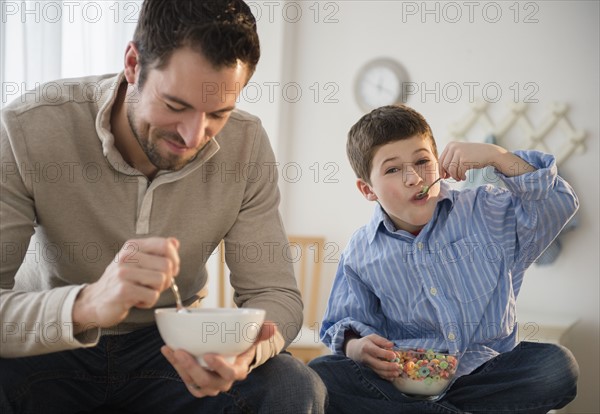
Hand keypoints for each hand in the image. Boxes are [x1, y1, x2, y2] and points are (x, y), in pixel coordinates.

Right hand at [72, 237, 179, 332]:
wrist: (95, 301)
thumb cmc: (121, 282)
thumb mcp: (137, 262)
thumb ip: (156, 252)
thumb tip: (175, 242)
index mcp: (132, 246)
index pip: (165, 245)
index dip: (175, 259)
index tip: (171, 270)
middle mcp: (126, 256)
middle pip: (167, 265)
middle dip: (166, 279)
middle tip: (153, 285)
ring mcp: (123, 273)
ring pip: (161, 280)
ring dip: (156, 291)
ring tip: (143, 291)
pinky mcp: (123, 290)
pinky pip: (152, 296)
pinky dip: (148, 302)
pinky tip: (136, 300)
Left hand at [161, 321, 276, 396]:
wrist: (231, 356)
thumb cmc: (242, 347)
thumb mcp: (252, 339)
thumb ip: (261, 332)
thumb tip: (273, 326)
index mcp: (237, 371)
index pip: (230, 373)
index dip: (219, 367)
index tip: (208, 355)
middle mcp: (222, 382)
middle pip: (207, 381)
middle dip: (192, 368)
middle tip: (181, 352)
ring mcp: (208, 384)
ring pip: (192, 381)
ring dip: (180, 367)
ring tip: (172, 350)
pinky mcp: (195, 382)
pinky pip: (184, 377)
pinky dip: (174, 365)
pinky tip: (167, 349)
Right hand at [345, 334, 398, 380]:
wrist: (353, 351)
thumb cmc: (366, 343)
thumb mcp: (372, 337)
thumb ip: (382, 341)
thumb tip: (392, 345)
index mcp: (366, 347)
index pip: (376, 351)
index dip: (385, 354)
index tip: (394, 355)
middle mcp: (366, 358)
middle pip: (377, 364)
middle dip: (388, 366)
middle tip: (397, 366)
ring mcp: (367, 366)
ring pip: (377, 371)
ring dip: (388, 374)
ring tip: (397, 373)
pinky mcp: (369, 370)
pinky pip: (377, 375)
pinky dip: (385, 377)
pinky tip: (392, 377)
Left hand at [439, 142, 534, 180]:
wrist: (490, 153)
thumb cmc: (474, 156)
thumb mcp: (460, 154)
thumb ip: (451, 161)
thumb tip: (442, 174)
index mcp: (450, 145)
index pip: (440, 160)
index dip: (441, 170)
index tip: (444, 176)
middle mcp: (453, 147)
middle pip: (444, 165)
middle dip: (448, 174)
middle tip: (454, 178)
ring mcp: (459, 153)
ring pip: (451, 170)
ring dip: (455, 176)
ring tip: (460, 178)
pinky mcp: (464, 159)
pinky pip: (458, 172)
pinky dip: (461, 177)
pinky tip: (465, 177)